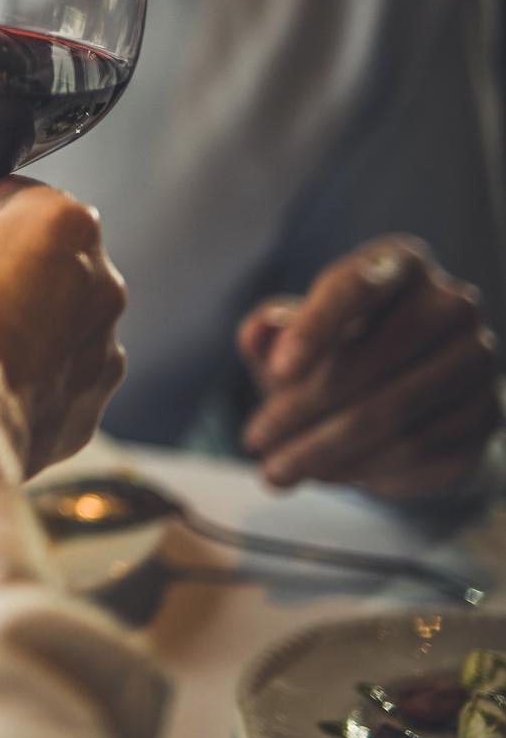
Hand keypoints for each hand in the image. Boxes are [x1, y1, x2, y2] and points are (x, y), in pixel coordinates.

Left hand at [238, 237, 497, 500]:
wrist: (403, 405)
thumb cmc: (333, 354)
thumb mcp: (291, 339)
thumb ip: (270, 331)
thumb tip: (264, 327)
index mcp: (399, 263)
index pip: (355, 287)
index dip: (315, 328)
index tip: (278, 371)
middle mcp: (450, 302)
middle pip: (371, 358)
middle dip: (301, 407)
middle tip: (254, 440)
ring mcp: (476, 358)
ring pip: (392, 409)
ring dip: (324, 447)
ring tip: (277, 471)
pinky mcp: (486, 412)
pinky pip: (418, 445)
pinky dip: (362, 466)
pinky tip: (323, 474)